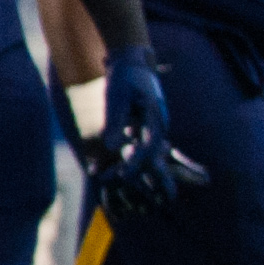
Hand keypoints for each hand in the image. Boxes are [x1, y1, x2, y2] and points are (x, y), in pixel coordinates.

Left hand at [84, 48, 206, 223]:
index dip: (137, 164)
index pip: (150, 148)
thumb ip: (114, 121)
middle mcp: (157, 128)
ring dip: (133, 174)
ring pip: (145, 158)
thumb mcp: (117, 96)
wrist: (131, 64)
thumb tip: (111, 146)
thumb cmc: (123, 77)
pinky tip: (106, 175)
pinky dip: (125, 164)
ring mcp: (150, 130)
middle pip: (153, 158)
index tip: (122, 177)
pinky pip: (135, 151)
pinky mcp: (140, 131)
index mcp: (157, 119)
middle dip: (144, 178)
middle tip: (134, 200)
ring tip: (117, 195)